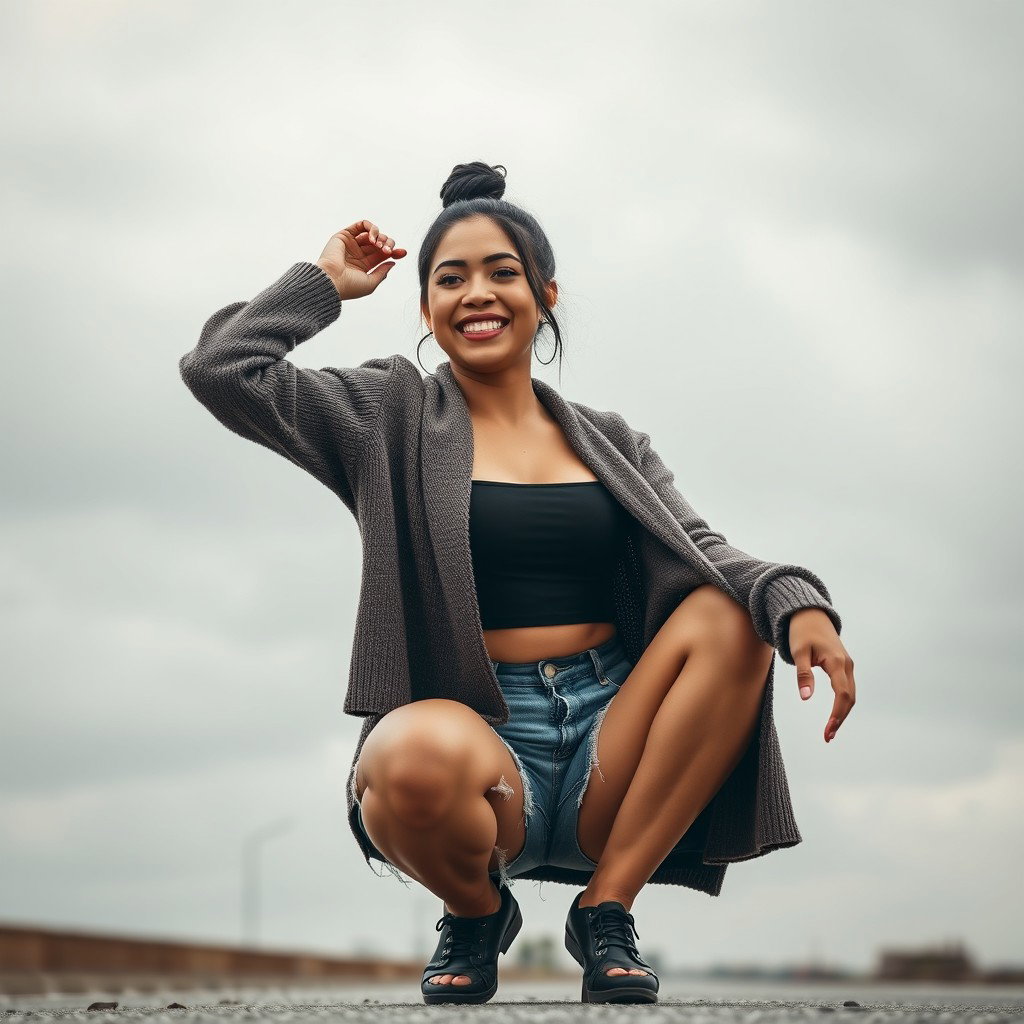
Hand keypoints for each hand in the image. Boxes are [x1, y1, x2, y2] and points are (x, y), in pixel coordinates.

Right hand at [315, 219, 407, 300]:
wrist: (331, 281)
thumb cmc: (349, 286)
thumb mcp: (371, 283)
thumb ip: (382, 272)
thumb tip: (392, 262)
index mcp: (364, 266)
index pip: (383, 255)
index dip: (395, 252)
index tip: (403, 253)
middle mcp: (358, 254)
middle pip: (380, 242)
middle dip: (388, 244)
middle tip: (388, 250)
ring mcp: (352, 244)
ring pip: (372, 233)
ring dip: (381, 236)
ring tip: (379, 245)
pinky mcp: (345, 235)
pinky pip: (362, 225)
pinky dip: (371, 228)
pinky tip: (373, 238)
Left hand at [788, 608, 855, 743]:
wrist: (810, 614)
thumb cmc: (801, 632)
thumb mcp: (798, 651)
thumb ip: (803, 674)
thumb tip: (806, 698)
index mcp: (836, 661)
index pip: (842, 694)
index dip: (837, 714)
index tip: (828, 730)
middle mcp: (846, 664)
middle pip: (849, 697)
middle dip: (840, 718)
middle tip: (827, 736)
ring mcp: (847, 665)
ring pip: (850, 694)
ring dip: (842, 713)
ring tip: (829, 731)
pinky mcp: (844, 666)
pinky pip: (847, 688)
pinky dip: (842, 704)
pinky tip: (834, 715)